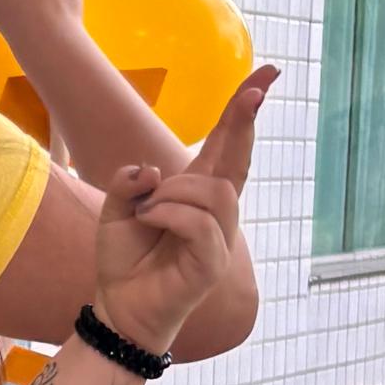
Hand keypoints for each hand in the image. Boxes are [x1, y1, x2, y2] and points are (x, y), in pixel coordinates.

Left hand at [88, 66, 274, 356]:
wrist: (118, 307)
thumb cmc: (125, 260)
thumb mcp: (116, 209)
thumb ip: (129, 181)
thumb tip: (151, 170)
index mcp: (196, 193)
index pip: (227, 145)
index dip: (244, 111)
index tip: (268, 76)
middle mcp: (215, 212)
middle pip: (238, 158)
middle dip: (247, 120)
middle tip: (257, 90)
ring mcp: (219, 238)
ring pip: (213, 192)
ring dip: (174, 192)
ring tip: (147, 210)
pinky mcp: (212, 263)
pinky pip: (199, 223)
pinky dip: (168, 215)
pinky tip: (148, 221)